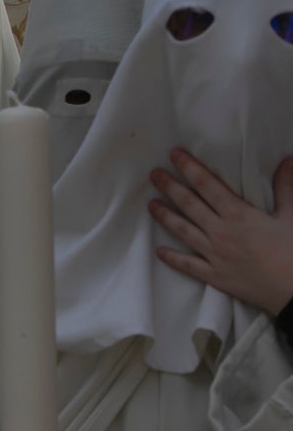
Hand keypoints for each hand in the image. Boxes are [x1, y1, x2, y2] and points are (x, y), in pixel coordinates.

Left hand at [149, 150, 292, 316]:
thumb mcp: (291, 216)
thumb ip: (285, 187)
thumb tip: (288, 160)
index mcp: (238, 214)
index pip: (207, 184)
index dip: (189, 167)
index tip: (174, 155)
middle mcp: (220, 231)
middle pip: (189, 204)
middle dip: (169, 186)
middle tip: (153, 174)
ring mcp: (214, 254)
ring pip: (183, 230)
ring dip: (165, 216)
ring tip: (151, 205)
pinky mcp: (214, 275)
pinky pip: (188, 265)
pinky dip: (172, 258)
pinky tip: (159, 251)